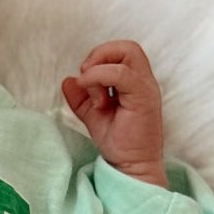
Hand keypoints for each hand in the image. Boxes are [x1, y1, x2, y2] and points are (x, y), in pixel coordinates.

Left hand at [62, 40, 166, 188]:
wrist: (132, 167)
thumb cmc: (119, 143)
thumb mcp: (94, 116)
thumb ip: (80, 98)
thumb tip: (68, 80)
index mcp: (135, 82)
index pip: (122, 52)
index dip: (99, 56)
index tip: (84, 77)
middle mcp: (143, 81)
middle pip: (127, 46)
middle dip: (100, 54)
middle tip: (86, 76)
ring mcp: (146, 88)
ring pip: (127, 52)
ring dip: (99, 67)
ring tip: (93, 93)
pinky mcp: (144, 98)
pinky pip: (122, 74)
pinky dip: (100, 78)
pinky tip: (94, 99)